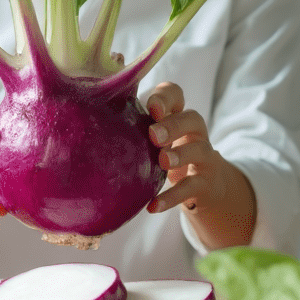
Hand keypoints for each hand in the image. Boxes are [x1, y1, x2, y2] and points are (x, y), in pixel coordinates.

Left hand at [144, 82, 227, 214]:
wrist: (208, 188)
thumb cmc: (170, 155)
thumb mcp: (156, 139)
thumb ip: (135, 129)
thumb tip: (91, 127)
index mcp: (178, 115)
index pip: (176, 94)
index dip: (166, 97)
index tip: (151, 107)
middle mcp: (195, 133)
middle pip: (192, 119)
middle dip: (173, 125)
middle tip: (153, 135)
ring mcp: (205, 157)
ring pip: (200, 150)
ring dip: (180, 155)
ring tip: (163, 161)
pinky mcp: (207, 184)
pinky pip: (191, 189)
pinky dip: (172, 197)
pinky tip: (153, 206)